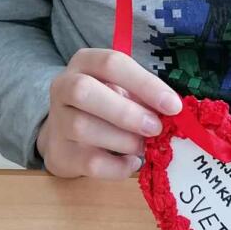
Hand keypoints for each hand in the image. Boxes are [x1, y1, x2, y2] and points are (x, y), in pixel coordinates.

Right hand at [36, 48, 181, 179]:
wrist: (67, 137)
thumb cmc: (104, 106)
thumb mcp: (122, 90)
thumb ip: (143, 96)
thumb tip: (172, 109)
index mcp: (85, 62)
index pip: (111, 63)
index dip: (144, 83)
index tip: (173, 105)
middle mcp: (63, 87)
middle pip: (84, 91)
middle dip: (126, 112)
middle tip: (155, 128)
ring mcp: (57, 121)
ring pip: (83, 127)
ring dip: (123, 140)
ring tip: (142, 145)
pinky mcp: (60, 154)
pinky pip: (89, 162)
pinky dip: (117, 166)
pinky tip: (132, 162)